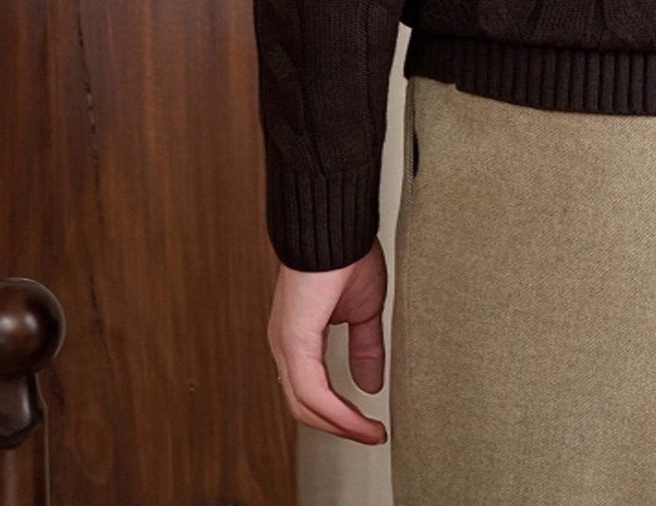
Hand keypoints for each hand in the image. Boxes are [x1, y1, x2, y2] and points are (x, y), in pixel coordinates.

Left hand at [268, 237, 388, 443]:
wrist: (337, 221)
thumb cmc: (346, 251)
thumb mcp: (364, 309)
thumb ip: (365, 347)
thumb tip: (370, 384)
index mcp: (298, 336)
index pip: (310, 390)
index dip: (339, 413)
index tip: (369, 425)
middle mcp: (285, 344)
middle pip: (304, 406)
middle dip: (340, 427)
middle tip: (370, 435)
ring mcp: (285, 343)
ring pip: (304, 405)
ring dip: (340, 425)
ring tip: (369, 433)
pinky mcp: (293, 340)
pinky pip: (311, 390)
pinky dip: (337, 412)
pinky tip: (359, 419)